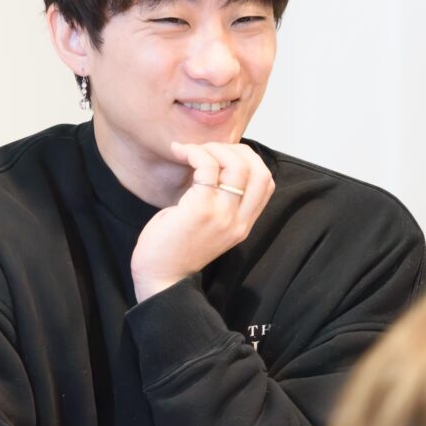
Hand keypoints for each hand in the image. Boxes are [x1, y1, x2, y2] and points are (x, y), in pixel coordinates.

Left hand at [130, 141, 275, 301]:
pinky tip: (180, 153)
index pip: (266, 182)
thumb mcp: (208, 225)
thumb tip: (215, 162)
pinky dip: (195, 153)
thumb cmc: (176, 248)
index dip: (249, 159)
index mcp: (243, 225)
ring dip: (213, 148)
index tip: (222, 155)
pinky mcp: (201, 210)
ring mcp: (222, 216)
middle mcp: (238, 221)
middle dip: (234, 149)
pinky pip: (207, 168)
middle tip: (207, 150)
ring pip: (236, 165)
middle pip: (258, 170)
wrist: (160, 277)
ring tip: (191, 150)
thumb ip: (219, 201)